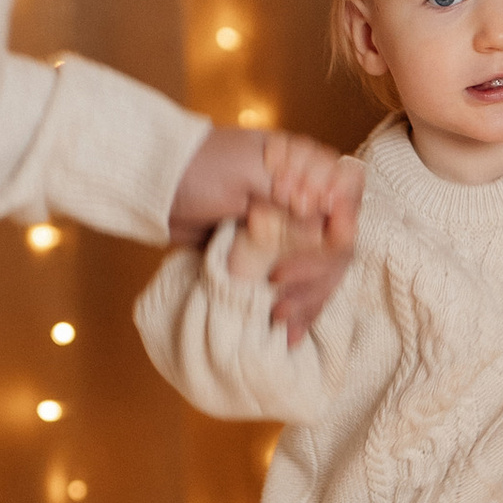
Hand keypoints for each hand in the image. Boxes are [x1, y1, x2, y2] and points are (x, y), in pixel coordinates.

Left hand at [167, 126, 361, 342]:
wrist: (154, 188)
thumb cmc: (199, 168)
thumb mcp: (247, 174)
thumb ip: (290, 197)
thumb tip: (332, 224)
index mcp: (304, 169)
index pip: (348, 196)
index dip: (345, 222)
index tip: (332, 242)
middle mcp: (304, 202)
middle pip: (339, 242)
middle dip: (317, 271)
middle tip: (280, 285)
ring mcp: (287, 233)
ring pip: (321, 271)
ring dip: (307, 298)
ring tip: (281, 319)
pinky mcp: (266, 258)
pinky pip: (294, 288)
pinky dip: (295, 310)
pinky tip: (290, 334)